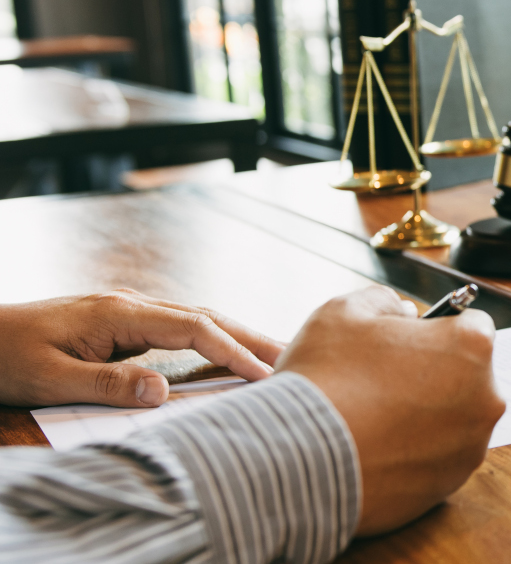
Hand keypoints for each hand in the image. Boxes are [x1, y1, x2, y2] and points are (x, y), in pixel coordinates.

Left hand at [0, 289, 280, 407]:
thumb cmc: (7, 356)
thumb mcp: (50, 379)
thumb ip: (107, 384)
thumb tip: (163, 391)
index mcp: (118, 313)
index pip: (193, 327)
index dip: (233, 350)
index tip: (265, 374)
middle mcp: (130, 305)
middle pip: (206, 315)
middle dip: (252, 336)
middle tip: (295, 355)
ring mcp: (128, 311)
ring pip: (197, 318)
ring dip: (237, 335)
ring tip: (274, 355)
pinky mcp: (123, 323)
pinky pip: (181, 327)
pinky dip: (213, 338)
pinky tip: (227, 353)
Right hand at [275, 285, 504, 535]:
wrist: (296, 460)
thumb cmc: (324, 378)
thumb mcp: (345, 311)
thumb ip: (384, 301)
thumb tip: (403, 312)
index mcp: (471, 348)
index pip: (471, 325)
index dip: (436, 328)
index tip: (407, 340)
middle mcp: (485, 399)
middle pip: (465, 375)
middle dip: (433, 372)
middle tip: (383, 378)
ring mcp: (469, 447)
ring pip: (452, 419)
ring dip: (424, 413)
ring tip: (373, 414)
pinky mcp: (448, 485)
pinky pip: (435, 458)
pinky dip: (412, 451)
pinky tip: (373, 445)